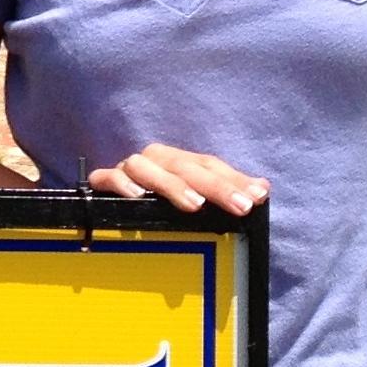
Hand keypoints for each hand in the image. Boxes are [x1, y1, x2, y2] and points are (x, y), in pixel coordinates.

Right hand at [85, 143, 266, 215]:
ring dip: (172, 185)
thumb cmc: (159, 203)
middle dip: (215, 186)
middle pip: (185, 166)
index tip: (258, 197)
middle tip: (240, 206)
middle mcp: (155, 160)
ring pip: (147, 167)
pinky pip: (108, 177)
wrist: (110, 205)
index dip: (234, 179)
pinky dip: (121, 184)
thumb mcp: (197, 196)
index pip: (209, 164)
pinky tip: (137, 197)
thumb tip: (263, 187)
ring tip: (194, 205)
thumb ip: (227, 190)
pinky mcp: (103, 182)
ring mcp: (128, 169)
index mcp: (178, 162)